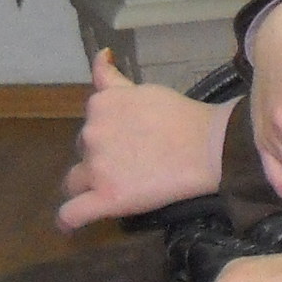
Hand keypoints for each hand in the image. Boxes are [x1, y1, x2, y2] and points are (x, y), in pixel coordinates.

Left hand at [57, 51, 235, 229]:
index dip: (107, 133)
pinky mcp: (106, 198)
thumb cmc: (184, 116)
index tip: (128, 140)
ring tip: (123, 185)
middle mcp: (91, 134)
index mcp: (100, 105)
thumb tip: (101, 55)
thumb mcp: (146, 89)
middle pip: (84, 152)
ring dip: (92, 183)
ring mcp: (97, 168)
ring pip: (75, 181)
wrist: (212, 147)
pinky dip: (69, 221)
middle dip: (102, 157)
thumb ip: (114, 79)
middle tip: (137, 161)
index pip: (90, 123)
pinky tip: (72, 226)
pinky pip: (72, 214)